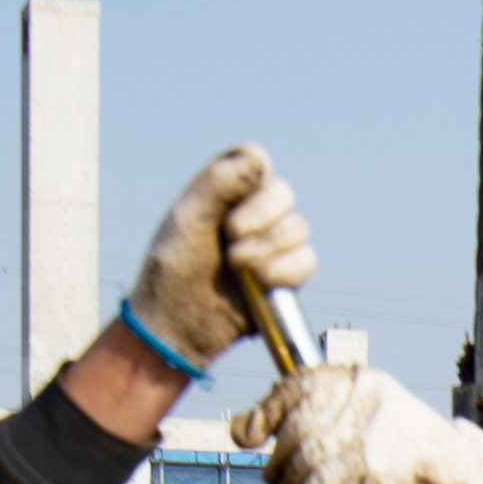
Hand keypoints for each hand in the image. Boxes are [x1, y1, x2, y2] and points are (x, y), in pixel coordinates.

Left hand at [120, 146, 314, 373]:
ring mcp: (272, 243)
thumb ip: (219, 183)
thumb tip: (259, 158)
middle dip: (259, 219)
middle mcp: (253, 212)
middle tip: (229, 240)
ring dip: (267, 248)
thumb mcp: (188, 219)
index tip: (225, 210)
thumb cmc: (175, 270)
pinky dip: (284, 270)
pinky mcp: (286, 274)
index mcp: (226, 190)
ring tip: (238, 267)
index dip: (251, 182)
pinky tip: (260, 282)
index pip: (256, 161)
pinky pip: (306, 260)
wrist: (180, 325)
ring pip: (298, 228)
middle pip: (283, 193)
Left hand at [239, 362, 482, 483]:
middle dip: (278, 460)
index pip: (301, 384)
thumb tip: (241, 430)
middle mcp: (368, 397)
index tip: (248, 434)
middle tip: (273, 482)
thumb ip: (316, 422)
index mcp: (364, 380)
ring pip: (307, 456)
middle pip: (300, 425)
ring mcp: (373, 430)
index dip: (267, 411)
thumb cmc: (410, 459)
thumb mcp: (367, 424)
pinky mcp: (376, 467)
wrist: (467, 480)